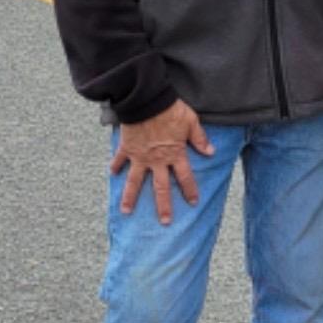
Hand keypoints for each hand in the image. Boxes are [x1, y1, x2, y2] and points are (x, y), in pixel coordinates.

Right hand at [110, 97, 213, 222]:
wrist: (146, 100)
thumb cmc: (170, 109)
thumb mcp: (191, 122)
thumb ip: (200, 138)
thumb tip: (211, 152)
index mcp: (175, 154)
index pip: (185, 178)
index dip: (190, 191)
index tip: (193, 203)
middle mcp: (157, 160)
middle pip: (161, 188)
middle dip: (163, 206)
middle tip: (164, 222)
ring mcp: (140, 156)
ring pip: (135, 182)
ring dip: (130, 197)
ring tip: (126, 211)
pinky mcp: (127, 148)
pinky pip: (119, 160)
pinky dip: (115, 166)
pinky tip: (112, 174)